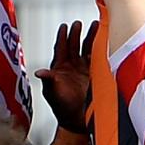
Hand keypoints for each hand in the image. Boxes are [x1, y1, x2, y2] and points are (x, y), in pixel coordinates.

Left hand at [34, 19, 97, 133]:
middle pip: (73, 45)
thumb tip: (39, 72)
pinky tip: (105, 40)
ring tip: (96, 25)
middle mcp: (70, 67)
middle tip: (78, 24)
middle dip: (76, 34)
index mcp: (59, 69)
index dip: (62, 37)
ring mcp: (82, 70)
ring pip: (86, 49)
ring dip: (90, 38)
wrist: (78, 120)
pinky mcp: (94, 74)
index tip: (64, 26)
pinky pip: (97, 57)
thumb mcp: (54, 93)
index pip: (60, 48)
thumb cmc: (63, 108)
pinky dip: (100, 48)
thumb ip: (49, 81)